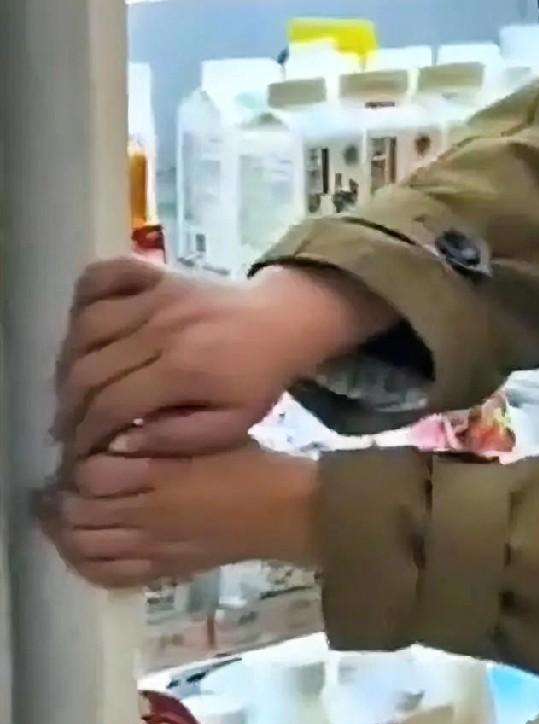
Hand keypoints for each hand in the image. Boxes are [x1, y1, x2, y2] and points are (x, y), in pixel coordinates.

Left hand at [38, 442, 317, 588]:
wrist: (283, 512)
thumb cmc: (248, 462)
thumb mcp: (205, 433)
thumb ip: (158, 435)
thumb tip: (113, 436)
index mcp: (161, 474)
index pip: (91, 473)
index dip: (77, 461)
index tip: (76, 450)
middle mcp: (149, 514)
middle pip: (78, 511)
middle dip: (61, 496)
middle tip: (59, 480)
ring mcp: (152, 547)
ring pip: (84, 545)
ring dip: (64, 528)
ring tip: (59, 512)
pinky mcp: (161, 569)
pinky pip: (107, 574)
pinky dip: (83, 561)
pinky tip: (77, 547)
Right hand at [55, 257, 394, 457]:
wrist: (285, 319)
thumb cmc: (258, 379)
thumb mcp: (232, 424)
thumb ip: (178, 438)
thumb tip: (120, 446)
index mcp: (183, 369)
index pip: (110, 405)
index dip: (84, 433)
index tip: (75, 451)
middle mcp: (161, 328)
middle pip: (87, 368)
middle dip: (68, 405)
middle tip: (66, 425)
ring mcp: (156, 294)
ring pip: (85, 325)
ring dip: (66, 358)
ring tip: (71, 385)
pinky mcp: (155, 272)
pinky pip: (102, 275)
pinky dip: (82, 296)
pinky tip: (80, 326)